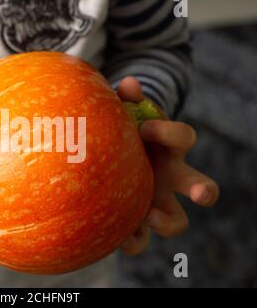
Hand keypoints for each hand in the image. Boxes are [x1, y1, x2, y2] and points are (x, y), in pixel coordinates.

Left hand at [116, 77, 219, 254]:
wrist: (119, 157)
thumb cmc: (126, 134)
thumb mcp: (126, 115)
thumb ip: (127, 100)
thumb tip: (128, 83)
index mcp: (171, 149)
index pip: (184, 138)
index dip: (169, 132)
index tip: (146, 127)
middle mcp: (173, 178)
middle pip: (200, 185)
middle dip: (203, 189)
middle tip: (200, 192)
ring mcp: (160, 202)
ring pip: (177, 221)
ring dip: (168, 221)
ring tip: (150, 216)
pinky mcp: (140, 221)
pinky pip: (143, 239)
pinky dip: (135, 240)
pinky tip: (120, 237)